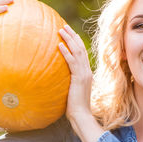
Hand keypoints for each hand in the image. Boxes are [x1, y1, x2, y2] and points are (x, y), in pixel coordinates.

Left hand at [58, 24, 103, 141]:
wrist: (81, 116)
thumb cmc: (74, 107)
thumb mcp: (70, 91)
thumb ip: (67, 83)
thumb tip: (55, 79)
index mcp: (86, 73)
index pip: (82, 53)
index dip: (75, 42)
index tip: (68, 33)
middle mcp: (87, 71)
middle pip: (80, 48)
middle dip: (72, 36)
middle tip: (64, 26)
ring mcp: (84, 74)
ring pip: (77, 52)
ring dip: (69, 40)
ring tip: (61, 30)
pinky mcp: (79, 78)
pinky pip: (72, 62)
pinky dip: (66, 53)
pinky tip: (59, 45)